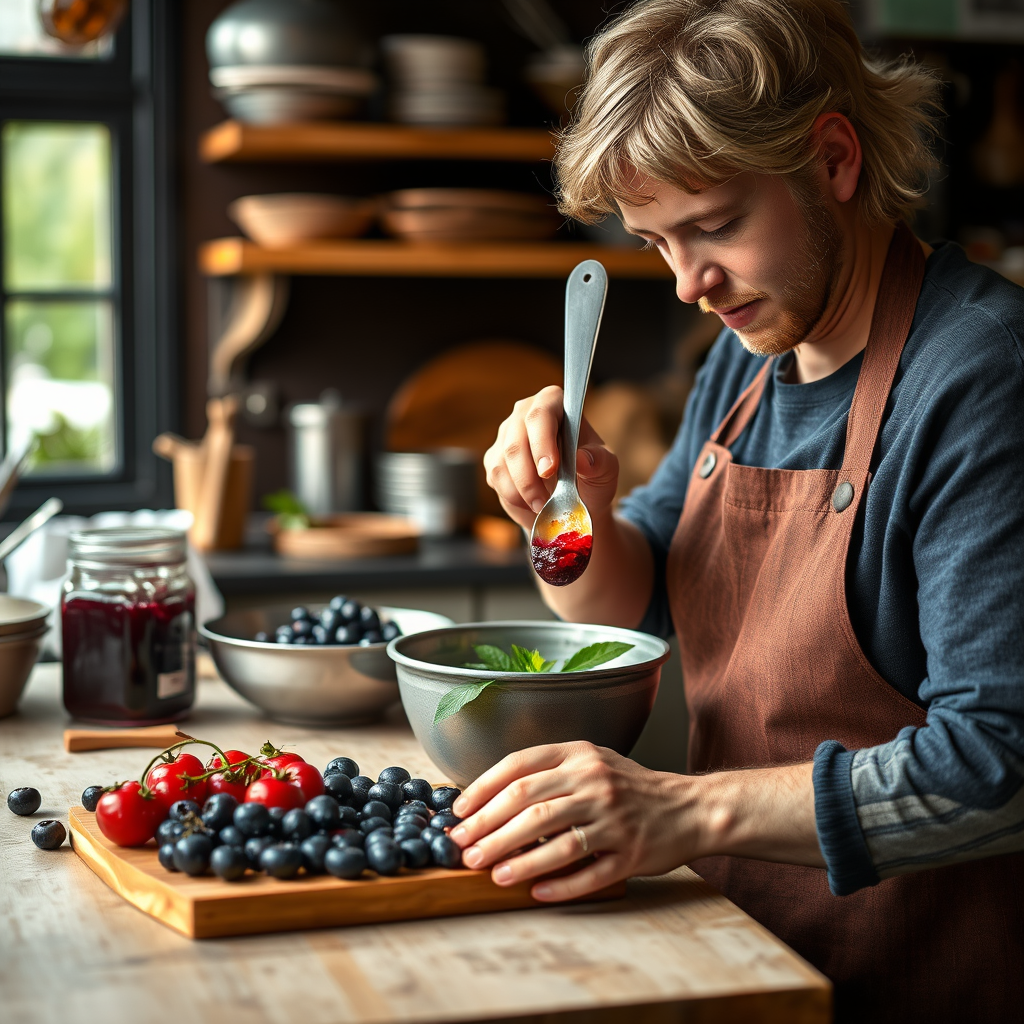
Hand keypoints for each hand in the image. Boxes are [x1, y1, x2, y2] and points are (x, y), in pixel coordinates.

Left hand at [449, 741, 700, 901]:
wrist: (689, 808)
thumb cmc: (630, 787)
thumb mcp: (592, 761)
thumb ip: (549, 772)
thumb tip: (489, 800)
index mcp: (579, 754)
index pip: (519, 766)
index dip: (483, 789)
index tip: (458, 812)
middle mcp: (595, 781)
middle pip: (528, 804)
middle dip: (488, 828)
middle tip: (463, 848)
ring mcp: (614, 818)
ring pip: (554, 839)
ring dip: (516, 860)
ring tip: (490, 873)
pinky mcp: (630, 854)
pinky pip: (587, 872)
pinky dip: (557, 885)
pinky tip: (534, 892)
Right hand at [483, 386, 619, 532]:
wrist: (576, 501)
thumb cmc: (591, 476)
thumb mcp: (606, 469)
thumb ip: (599, 462)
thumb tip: (582, 459)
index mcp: (554, 403)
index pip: (541, 414)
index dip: (542, 442)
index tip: (549, 470)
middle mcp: (525, 414)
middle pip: (516, 442)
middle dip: (528, 477)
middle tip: (543, 501)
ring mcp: (506, 436)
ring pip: (502, 463)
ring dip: (522, 491)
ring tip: (543, 507)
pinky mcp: (495, 459)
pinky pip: (496, 479)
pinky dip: (514, 498)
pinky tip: (532, 504)